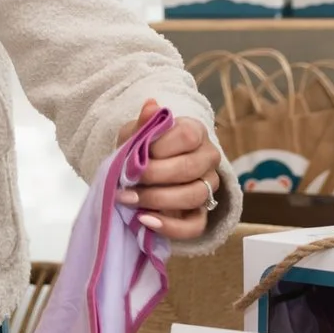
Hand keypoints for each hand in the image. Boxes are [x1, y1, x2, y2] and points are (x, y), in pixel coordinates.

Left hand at [114, 98, 222, 242]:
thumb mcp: (134, 134)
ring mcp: (208, 188)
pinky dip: (169, 227)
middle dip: (153, 176)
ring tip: (128, 199)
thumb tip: (152, 105)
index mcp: (195, 132)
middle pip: (190, 169)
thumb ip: (143, 124)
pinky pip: (195, 226)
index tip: (137, 155)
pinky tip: (145, 220)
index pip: (188, 136)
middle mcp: (208, 159)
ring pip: (194, 196)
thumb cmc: (140, 150)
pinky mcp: (201, 215)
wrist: (138, 176)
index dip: (160, 147)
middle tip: (126, 182)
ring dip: (157, 199)